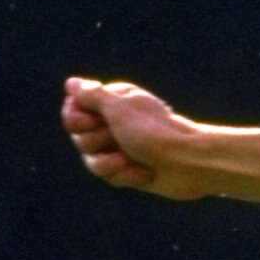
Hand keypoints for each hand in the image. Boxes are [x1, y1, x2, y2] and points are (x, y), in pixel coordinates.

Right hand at [61, 77, 206, 199]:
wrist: (188, 163)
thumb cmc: (154, 132)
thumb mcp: (118, 108)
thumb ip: (92, 95)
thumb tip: (71, 83)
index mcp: (113, 103)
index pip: (73, 110)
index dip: (77, 119)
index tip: (94, 120)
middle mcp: (115, 123)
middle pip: (79, 138)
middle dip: (96, 142)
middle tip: (118, 138)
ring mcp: (122, 147)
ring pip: (91, 161)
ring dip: (108, 163)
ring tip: (128, 158)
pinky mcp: (129, 169)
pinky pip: (109, 176)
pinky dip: (126, 176)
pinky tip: (146, 173)